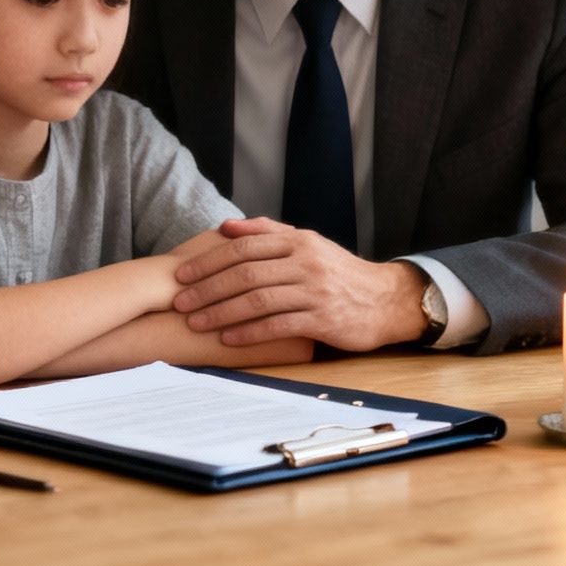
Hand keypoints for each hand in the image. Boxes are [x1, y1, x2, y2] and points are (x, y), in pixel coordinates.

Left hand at [170, 218, 428, 350]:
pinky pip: (278, 325)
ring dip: (222, 312)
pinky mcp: (323, 320)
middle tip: (179, 302)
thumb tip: (226, 227)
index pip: (244, 247)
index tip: (181, 275)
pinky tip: (227, 339)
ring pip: (258, 300)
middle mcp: (305, 262)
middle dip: (207, 288)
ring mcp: (315, 291)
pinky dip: (249, 332)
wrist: (386, 300)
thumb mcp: (308, 244)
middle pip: (245, 273)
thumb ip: (268, 232)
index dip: (209, 261)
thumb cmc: (339, 273)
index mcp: (298, 241)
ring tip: (195, 323)